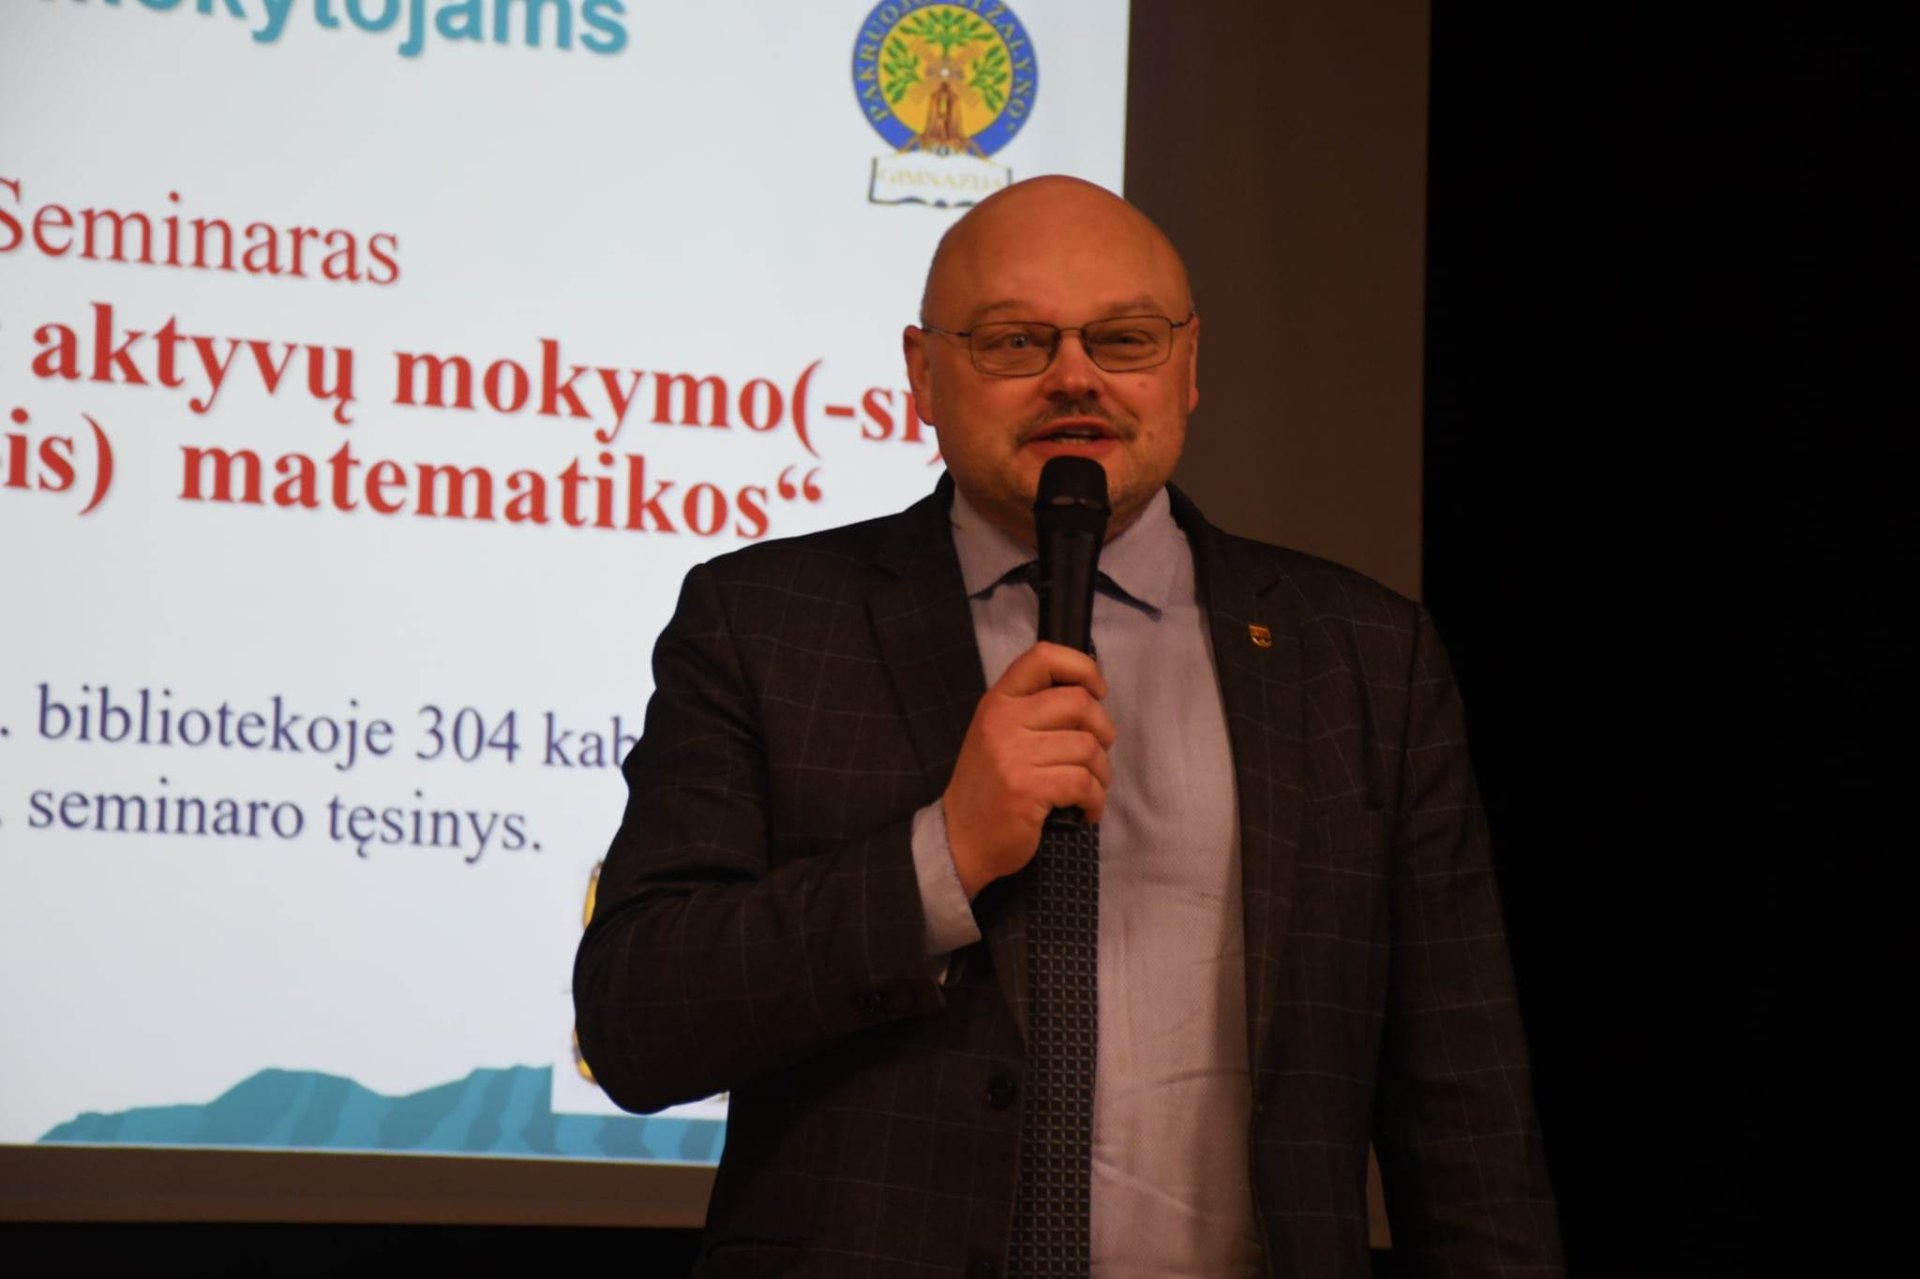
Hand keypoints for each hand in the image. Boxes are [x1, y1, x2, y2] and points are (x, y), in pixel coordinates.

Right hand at [942, 642, 1114, 897]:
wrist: (960, 838)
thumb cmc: (988, 786)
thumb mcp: (997, 734)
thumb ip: (1032, 711)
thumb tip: (1090, 697)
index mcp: (998, 701)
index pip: (1044, 657)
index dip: (1083, 668)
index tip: (1096, 693)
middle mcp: (1004, 721)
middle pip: (1079, 702)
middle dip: (1103, 730)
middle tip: (1098, 754)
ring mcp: (1014, 756)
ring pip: (1088, 747)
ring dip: (1102, 773)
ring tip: (1090, 789)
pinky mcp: (1028, 790)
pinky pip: (1084, 783)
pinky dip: (1096, 799)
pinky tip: (1087, 810)